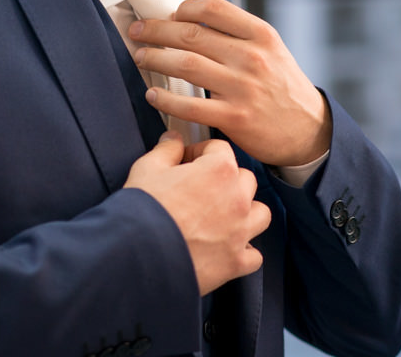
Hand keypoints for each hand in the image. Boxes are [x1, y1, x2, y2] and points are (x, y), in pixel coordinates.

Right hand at [124, 133, 270, 294]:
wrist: (140, 256)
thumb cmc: (144, 211)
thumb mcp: (147, 168)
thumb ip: (166, 149)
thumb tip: (173, 139)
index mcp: (219, 170)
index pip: (220, 148)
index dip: (200, 152)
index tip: (187, 161)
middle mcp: (237, 199)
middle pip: (245, 178)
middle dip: (226, 179)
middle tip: (202, 188)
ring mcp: (240, 232)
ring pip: (260, 214)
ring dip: (246, 212)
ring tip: (223, 216)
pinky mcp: (236, 262)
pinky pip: (254, 255)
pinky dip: (243, 251)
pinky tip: (225, 249)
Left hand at [129, 0, 330, 166]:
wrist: (308, 130)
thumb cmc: (281, 86)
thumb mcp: (271, 50)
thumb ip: (237, 35)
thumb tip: (190, 21)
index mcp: (261, 35)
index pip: (213, 8)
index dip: (184, 8)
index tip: (170, 14)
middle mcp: (252, 57)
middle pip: (191, 34)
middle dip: (157, 30)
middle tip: (139, 32)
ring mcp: (243, 88)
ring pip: (186, 65)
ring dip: (155, 58)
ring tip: (140, 57)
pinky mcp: (235, 118)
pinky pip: (189, 105)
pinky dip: (165, 99)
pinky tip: (152, 94)